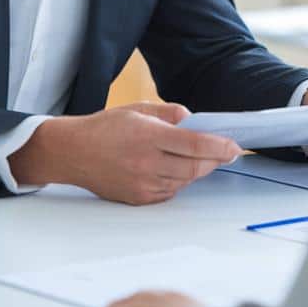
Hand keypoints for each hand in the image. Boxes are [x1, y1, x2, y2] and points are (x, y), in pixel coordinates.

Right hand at [8, 102, 241, 204]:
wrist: (73, 153)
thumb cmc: (104, 128)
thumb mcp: (137, 109)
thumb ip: (170, 113)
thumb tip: (195, 121)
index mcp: (147, 135)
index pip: (194, 144)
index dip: (219, 146)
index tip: (234, 146)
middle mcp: (146, 162)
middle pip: (194, 167)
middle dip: (214, 160)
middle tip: (224, 152)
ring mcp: (142, 184)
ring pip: (184, 180)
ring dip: (196, 170)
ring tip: (195, 157)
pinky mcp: (138, 198)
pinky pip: (170, 192)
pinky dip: (178, 180)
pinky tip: (173, 169)